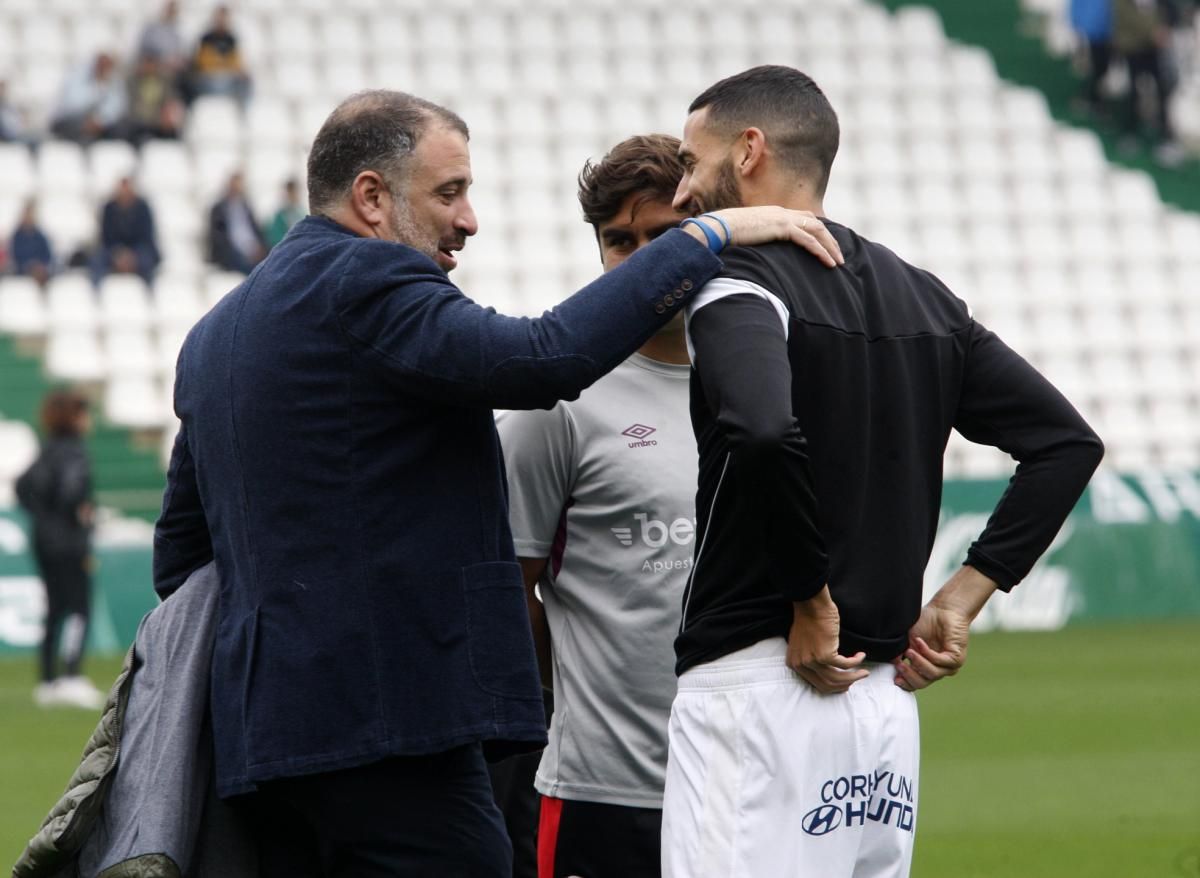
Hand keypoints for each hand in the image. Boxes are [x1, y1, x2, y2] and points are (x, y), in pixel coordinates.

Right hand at [687, 208, 844, 266]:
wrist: (718, 228)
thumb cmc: (726, 235)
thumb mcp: (747, 235)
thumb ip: (758, 238)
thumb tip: (757, 250)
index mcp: (774, 213)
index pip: (804, 218)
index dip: (818, 231)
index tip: (827, 245)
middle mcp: (782, 212)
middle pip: (815, 223)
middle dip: (830, 240)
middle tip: (839, 256)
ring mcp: (783, 218)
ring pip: (817, 231)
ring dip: (830, 247)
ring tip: (838, 262)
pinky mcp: (782, 228)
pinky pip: (809, 240)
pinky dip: (821, 251)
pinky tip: (829, 263)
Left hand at [786, 585, 867, 693]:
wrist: (811, 605)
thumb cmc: (808, 620)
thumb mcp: (803, 644)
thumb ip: (810, 658)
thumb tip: (827, 671)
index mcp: (794, 664)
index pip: (816, 683)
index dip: (834, 686)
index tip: (845, 683)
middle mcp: (801, 665)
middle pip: (827, 685)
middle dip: (845, 684)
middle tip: (856, 679)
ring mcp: (813, 661)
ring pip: (838, 678)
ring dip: (854, 677)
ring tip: (864, 672)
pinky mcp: (825, 655)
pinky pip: (846, 665)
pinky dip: (856, 662)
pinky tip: (861, 655)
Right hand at [894, 565, 996, 691]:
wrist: (944, 609)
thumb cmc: (926, 622)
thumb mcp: (909, 640)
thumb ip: (902, 653)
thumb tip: (891, 664)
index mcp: (926, 667)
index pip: (916, 683)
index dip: (905, 682)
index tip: (894, 678)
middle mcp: (938, 669)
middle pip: (923, 683)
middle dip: (909, 675)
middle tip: (898, 664)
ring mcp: (948, 666)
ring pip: (932, 674)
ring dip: (918, 663)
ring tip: (909, 651)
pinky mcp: (956, 658)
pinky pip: (940, 661)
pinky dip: (927, 653)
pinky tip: (919, 642)